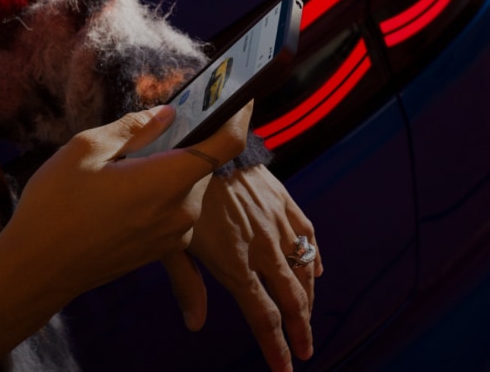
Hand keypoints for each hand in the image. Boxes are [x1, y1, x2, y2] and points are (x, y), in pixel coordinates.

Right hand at [1, 103, 251, 307]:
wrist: (37, 269)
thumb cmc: (55, 207)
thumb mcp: (86, 149)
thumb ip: (134, 127)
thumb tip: (166, 114)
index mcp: (168, 181)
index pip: (226, 143)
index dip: (239, 115)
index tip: (241, 97)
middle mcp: (182, 210)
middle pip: (202, 163)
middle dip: (185, 142)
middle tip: (153, 127)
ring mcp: (174, 234)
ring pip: (187, 186)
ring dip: (170, 169)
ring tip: (126, 164)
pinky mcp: (162, 249)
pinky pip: (175, 209)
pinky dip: (160, 192)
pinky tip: (123, 191)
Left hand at [162, 161, 322, 371]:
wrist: (201, 140)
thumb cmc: (177, 194)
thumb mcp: (171, 242)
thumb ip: (186, 284)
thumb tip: (194, 323)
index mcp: (235, 263)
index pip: (264, 316)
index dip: (277, 346)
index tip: (286, 368)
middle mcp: (262, 247)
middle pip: (292, 299)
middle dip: (301, 330)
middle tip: (307, 350)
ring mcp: (276, 224)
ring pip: (304, 270)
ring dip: (310, 298)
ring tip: (309, 319)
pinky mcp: (283, 202)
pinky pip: (308, 234)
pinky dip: (315, 256)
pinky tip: (318, 271)